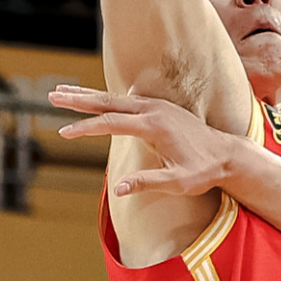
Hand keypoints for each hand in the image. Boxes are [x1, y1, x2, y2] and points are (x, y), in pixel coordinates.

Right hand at [47, 85, 240, 198]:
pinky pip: (126, 100)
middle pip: (109, 102)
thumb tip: (118, 189)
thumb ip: (149, 183)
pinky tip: (91, 99)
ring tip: (62, 92)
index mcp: (156, 126)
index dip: (86, 128)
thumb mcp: (179, 183)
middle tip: (52, 96)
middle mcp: (155, 110)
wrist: (228, 155)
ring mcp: (158, 106)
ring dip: (88, 95)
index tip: (64, 132)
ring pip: (115, 98)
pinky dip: (105, 99)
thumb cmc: (204, 171)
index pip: (112, 123)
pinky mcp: (160, 107)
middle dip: (78, 100)